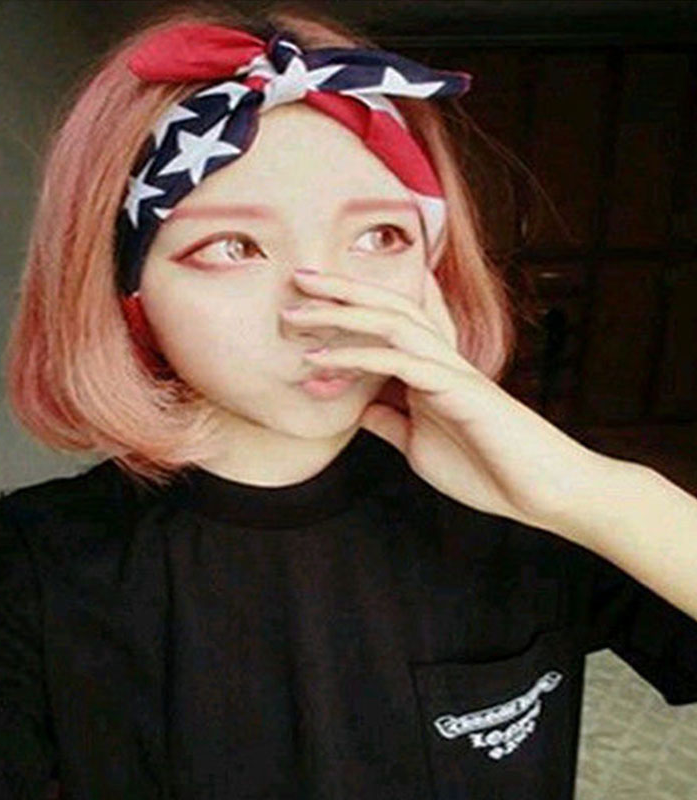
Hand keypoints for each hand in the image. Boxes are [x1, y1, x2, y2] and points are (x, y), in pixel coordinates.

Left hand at [283, 269, 611, 530]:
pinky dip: (357, 358)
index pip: (386, 327)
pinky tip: (321, 360)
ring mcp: (449, 370)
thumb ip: (389, 421)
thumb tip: (358, 409)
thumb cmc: (486, 469)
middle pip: (387, 307)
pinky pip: (399, 363)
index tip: (306, 306)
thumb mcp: (417, 444)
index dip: (349, 310)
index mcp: (430, 370)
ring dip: (341, 313)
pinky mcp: (457, 389)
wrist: (541, 492)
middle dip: (341, 290)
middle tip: (298, 278)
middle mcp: (439, 359)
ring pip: (392, 322)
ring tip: (296, 312)